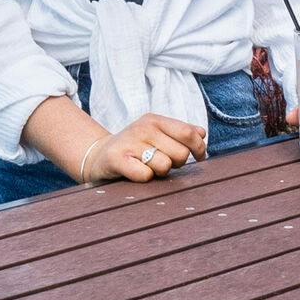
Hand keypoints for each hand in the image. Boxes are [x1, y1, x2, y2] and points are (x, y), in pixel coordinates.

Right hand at [82, 113, 208, 183]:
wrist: (97, 156)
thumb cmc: (134, 148)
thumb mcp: (156, 135)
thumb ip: (180, 133)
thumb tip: (202, 133)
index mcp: (154, 120)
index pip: (189, 133)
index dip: (199, 149)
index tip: (199, 157)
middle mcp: (142, 128)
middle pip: (181, 154)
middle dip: (177, 164)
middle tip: (163, 163)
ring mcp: (129, 143)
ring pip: (165, 166)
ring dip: (159, 173)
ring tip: (148, 168)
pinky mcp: (117, 160)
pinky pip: (145, 175)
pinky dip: (144, 179)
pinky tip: (136, 173)